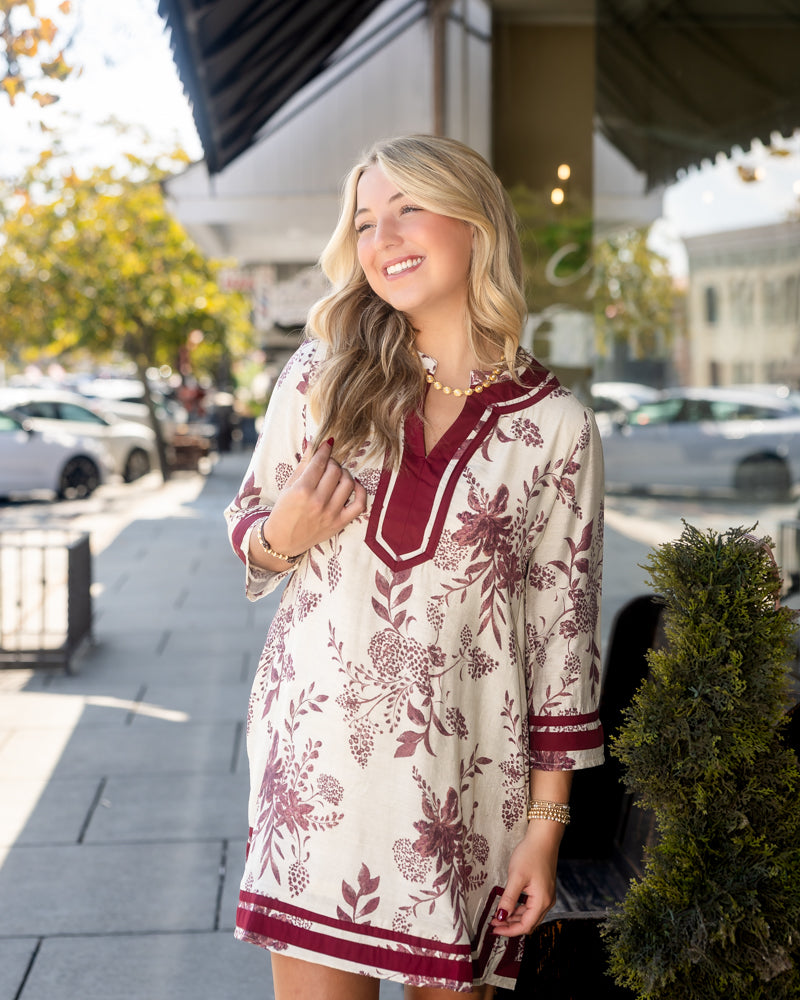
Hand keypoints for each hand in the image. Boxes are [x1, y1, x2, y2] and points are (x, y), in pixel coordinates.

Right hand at [251, 439, 366, 566]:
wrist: (284, 540)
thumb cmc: (284, 511)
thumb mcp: (288, 486)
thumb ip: (303, 465)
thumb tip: (314, 444)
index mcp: (302, 490)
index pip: (320, 462)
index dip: (325, 450)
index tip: (328, 444)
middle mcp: (318, 502)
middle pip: (335, 471)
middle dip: (332, 463)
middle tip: (328, 464)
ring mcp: (331, 513)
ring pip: (348, 483)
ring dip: (344, 474)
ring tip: (337, 476)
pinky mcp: (340, 523)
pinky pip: (360, 505)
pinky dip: (360, 492)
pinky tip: (353, 486)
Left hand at [490, 823, 560, 937]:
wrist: (543, 838)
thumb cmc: (531, 854)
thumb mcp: (516, 877)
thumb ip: (509, 899)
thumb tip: (501, 916)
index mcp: (542, 901)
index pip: (525, 926)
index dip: (509, 930)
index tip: (494, 928)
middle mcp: (547, 901)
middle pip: (528, 923)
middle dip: (511, 925)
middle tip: (494, 923)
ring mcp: (546, 895)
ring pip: (529, 915)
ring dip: (514, 918)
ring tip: (499, 915)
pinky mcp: (543, 889)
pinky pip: (531, 906)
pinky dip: (520, 909)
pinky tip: (509, 906)